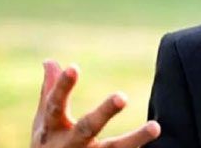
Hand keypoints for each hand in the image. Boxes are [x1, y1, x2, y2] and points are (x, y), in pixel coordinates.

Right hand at [31, 60, 160, 147]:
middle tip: (122, 96)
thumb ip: (50, 93)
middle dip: (104, 113)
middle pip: (87, 128)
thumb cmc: (49, 144)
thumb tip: (50, 61)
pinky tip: (156, 137)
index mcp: (52, 129)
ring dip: (134, 139)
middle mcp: (69, 145)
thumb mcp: (45, 122)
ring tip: (155, 127)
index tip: (73, 67)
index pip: (56, 105)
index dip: (62, 87)